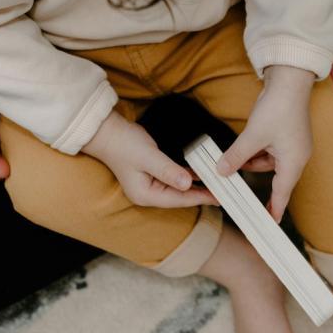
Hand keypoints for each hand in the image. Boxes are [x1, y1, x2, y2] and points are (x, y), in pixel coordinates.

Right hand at [82, 110, 218, 207]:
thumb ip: (168, 171)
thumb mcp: (149, 157)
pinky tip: (202, 174)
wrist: (108, 133)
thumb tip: (187, 184)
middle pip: (181, 197)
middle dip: (202, 194)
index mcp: (146, 195)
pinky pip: (175, 178)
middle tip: (224, 193)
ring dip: (197, 186)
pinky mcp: (153, 175)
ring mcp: (151, 185)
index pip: (179, 199)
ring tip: (217, 185)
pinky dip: (189, 176)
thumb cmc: (124, 144)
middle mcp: (149, 194)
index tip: (218, 197)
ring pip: (179, 188)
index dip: (200, 198)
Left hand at [217, 65, 314, 222]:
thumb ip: (236, 156)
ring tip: (234, 164)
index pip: (282, 193)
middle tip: (244, 199)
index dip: (275, 209)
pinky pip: (270, 152)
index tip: (270, 223)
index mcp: (293, 161)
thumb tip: (221, 171)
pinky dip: (256, 153)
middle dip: (257, 184)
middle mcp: (296, 156)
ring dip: (252, 164)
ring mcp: (292, 145)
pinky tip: (242, 150)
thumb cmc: (279, 107)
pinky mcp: (286, 135)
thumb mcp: (253, 136)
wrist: (290, 80)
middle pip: (276, 179)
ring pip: (269, 164)